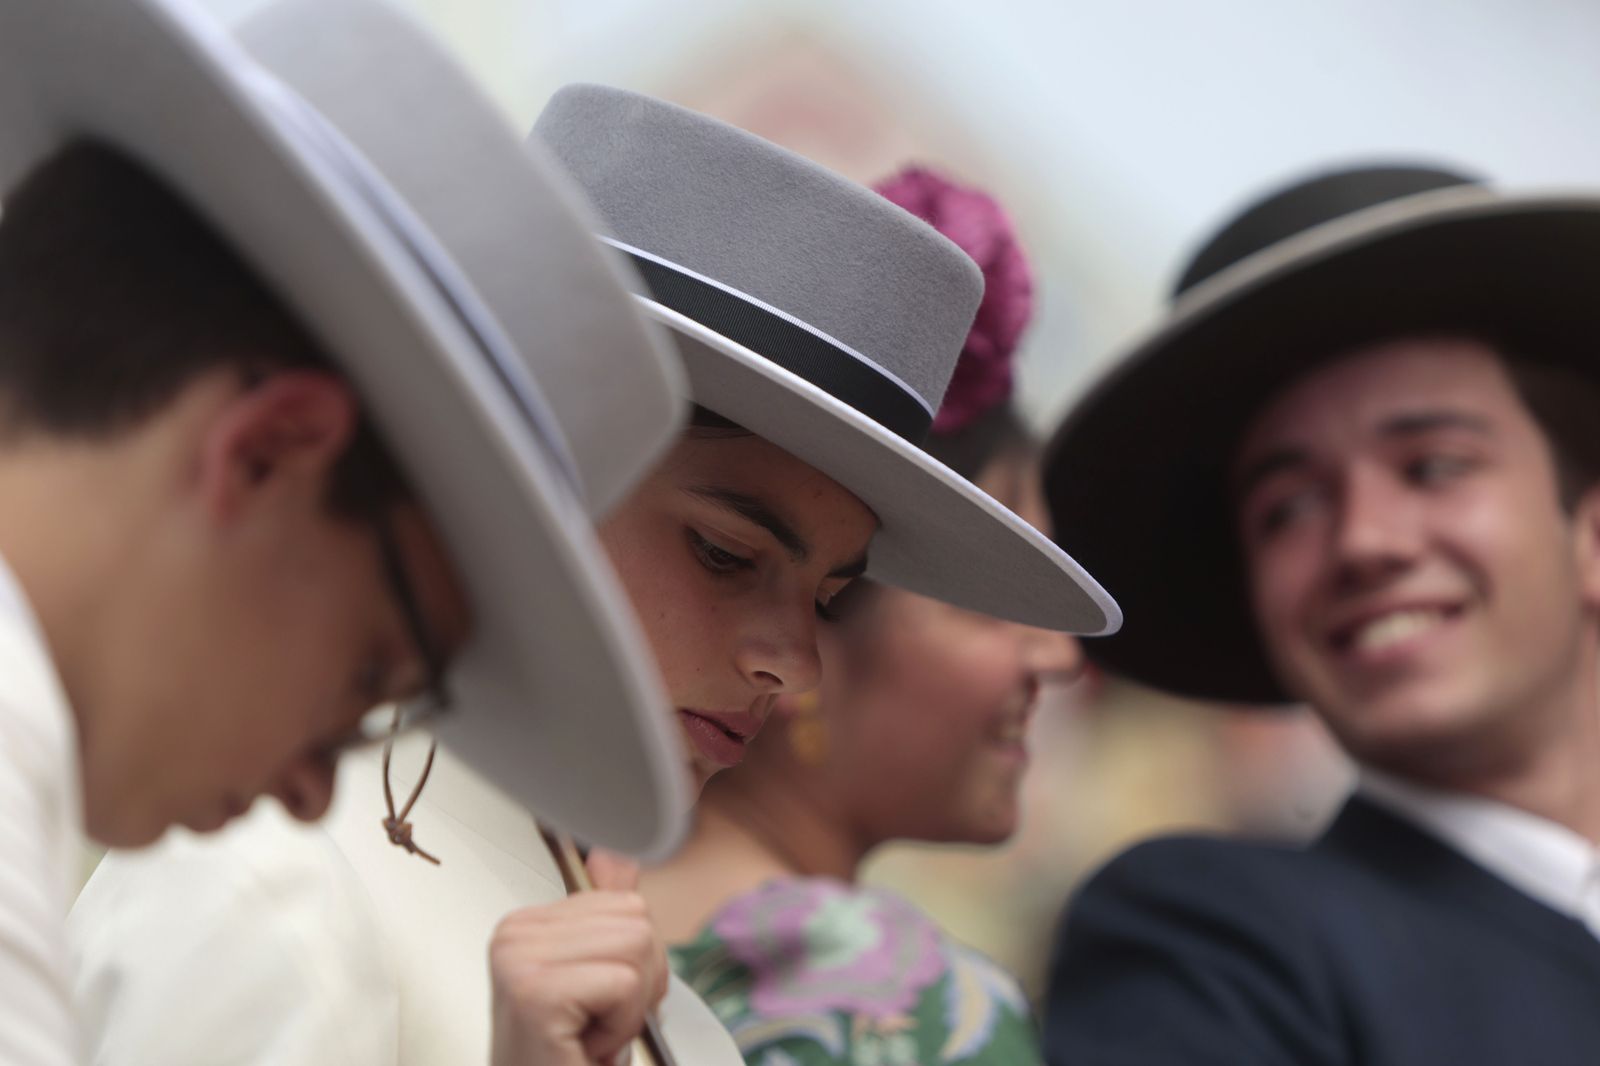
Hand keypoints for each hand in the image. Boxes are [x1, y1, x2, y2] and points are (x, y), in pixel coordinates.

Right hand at [489, 851, 665, 1065]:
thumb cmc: (562, 1059)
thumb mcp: (595, 979)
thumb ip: (608, 918)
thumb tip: (617, 858)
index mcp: (526, 925)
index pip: (625, 904)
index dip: (634, 962)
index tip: (596, 1001)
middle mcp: (514, 934)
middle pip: (637, 920)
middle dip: (638, 982)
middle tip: (596, 1022)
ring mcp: (519, 959)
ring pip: (637, 947)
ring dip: (630, 1006)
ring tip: (590, 1033)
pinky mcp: (535, 992)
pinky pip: (624, 983)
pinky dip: (621, 1026)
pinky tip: (584, 1045)